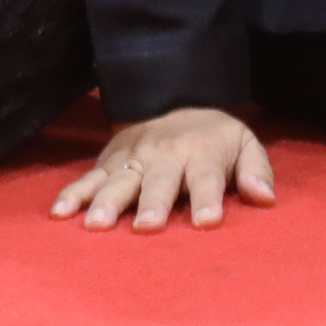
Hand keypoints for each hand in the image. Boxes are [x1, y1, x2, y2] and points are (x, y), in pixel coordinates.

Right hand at [53, 107, 277, 231]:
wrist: (170, 98)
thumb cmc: (212, 136)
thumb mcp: (244, 142)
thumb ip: (256, 169)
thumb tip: (265, 197)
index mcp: (202, 152)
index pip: (206, 178)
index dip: (207, 199)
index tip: (206, 221)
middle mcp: (165, 155)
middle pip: (159, 182)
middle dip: (153, 203)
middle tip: (147, 227)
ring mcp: (133, 158)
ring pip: (119, 181)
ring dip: (107, 202)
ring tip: (97, 225)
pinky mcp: (108, 161)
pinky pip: (88, 179)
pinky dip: (73, 194)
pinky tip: (60, 213)